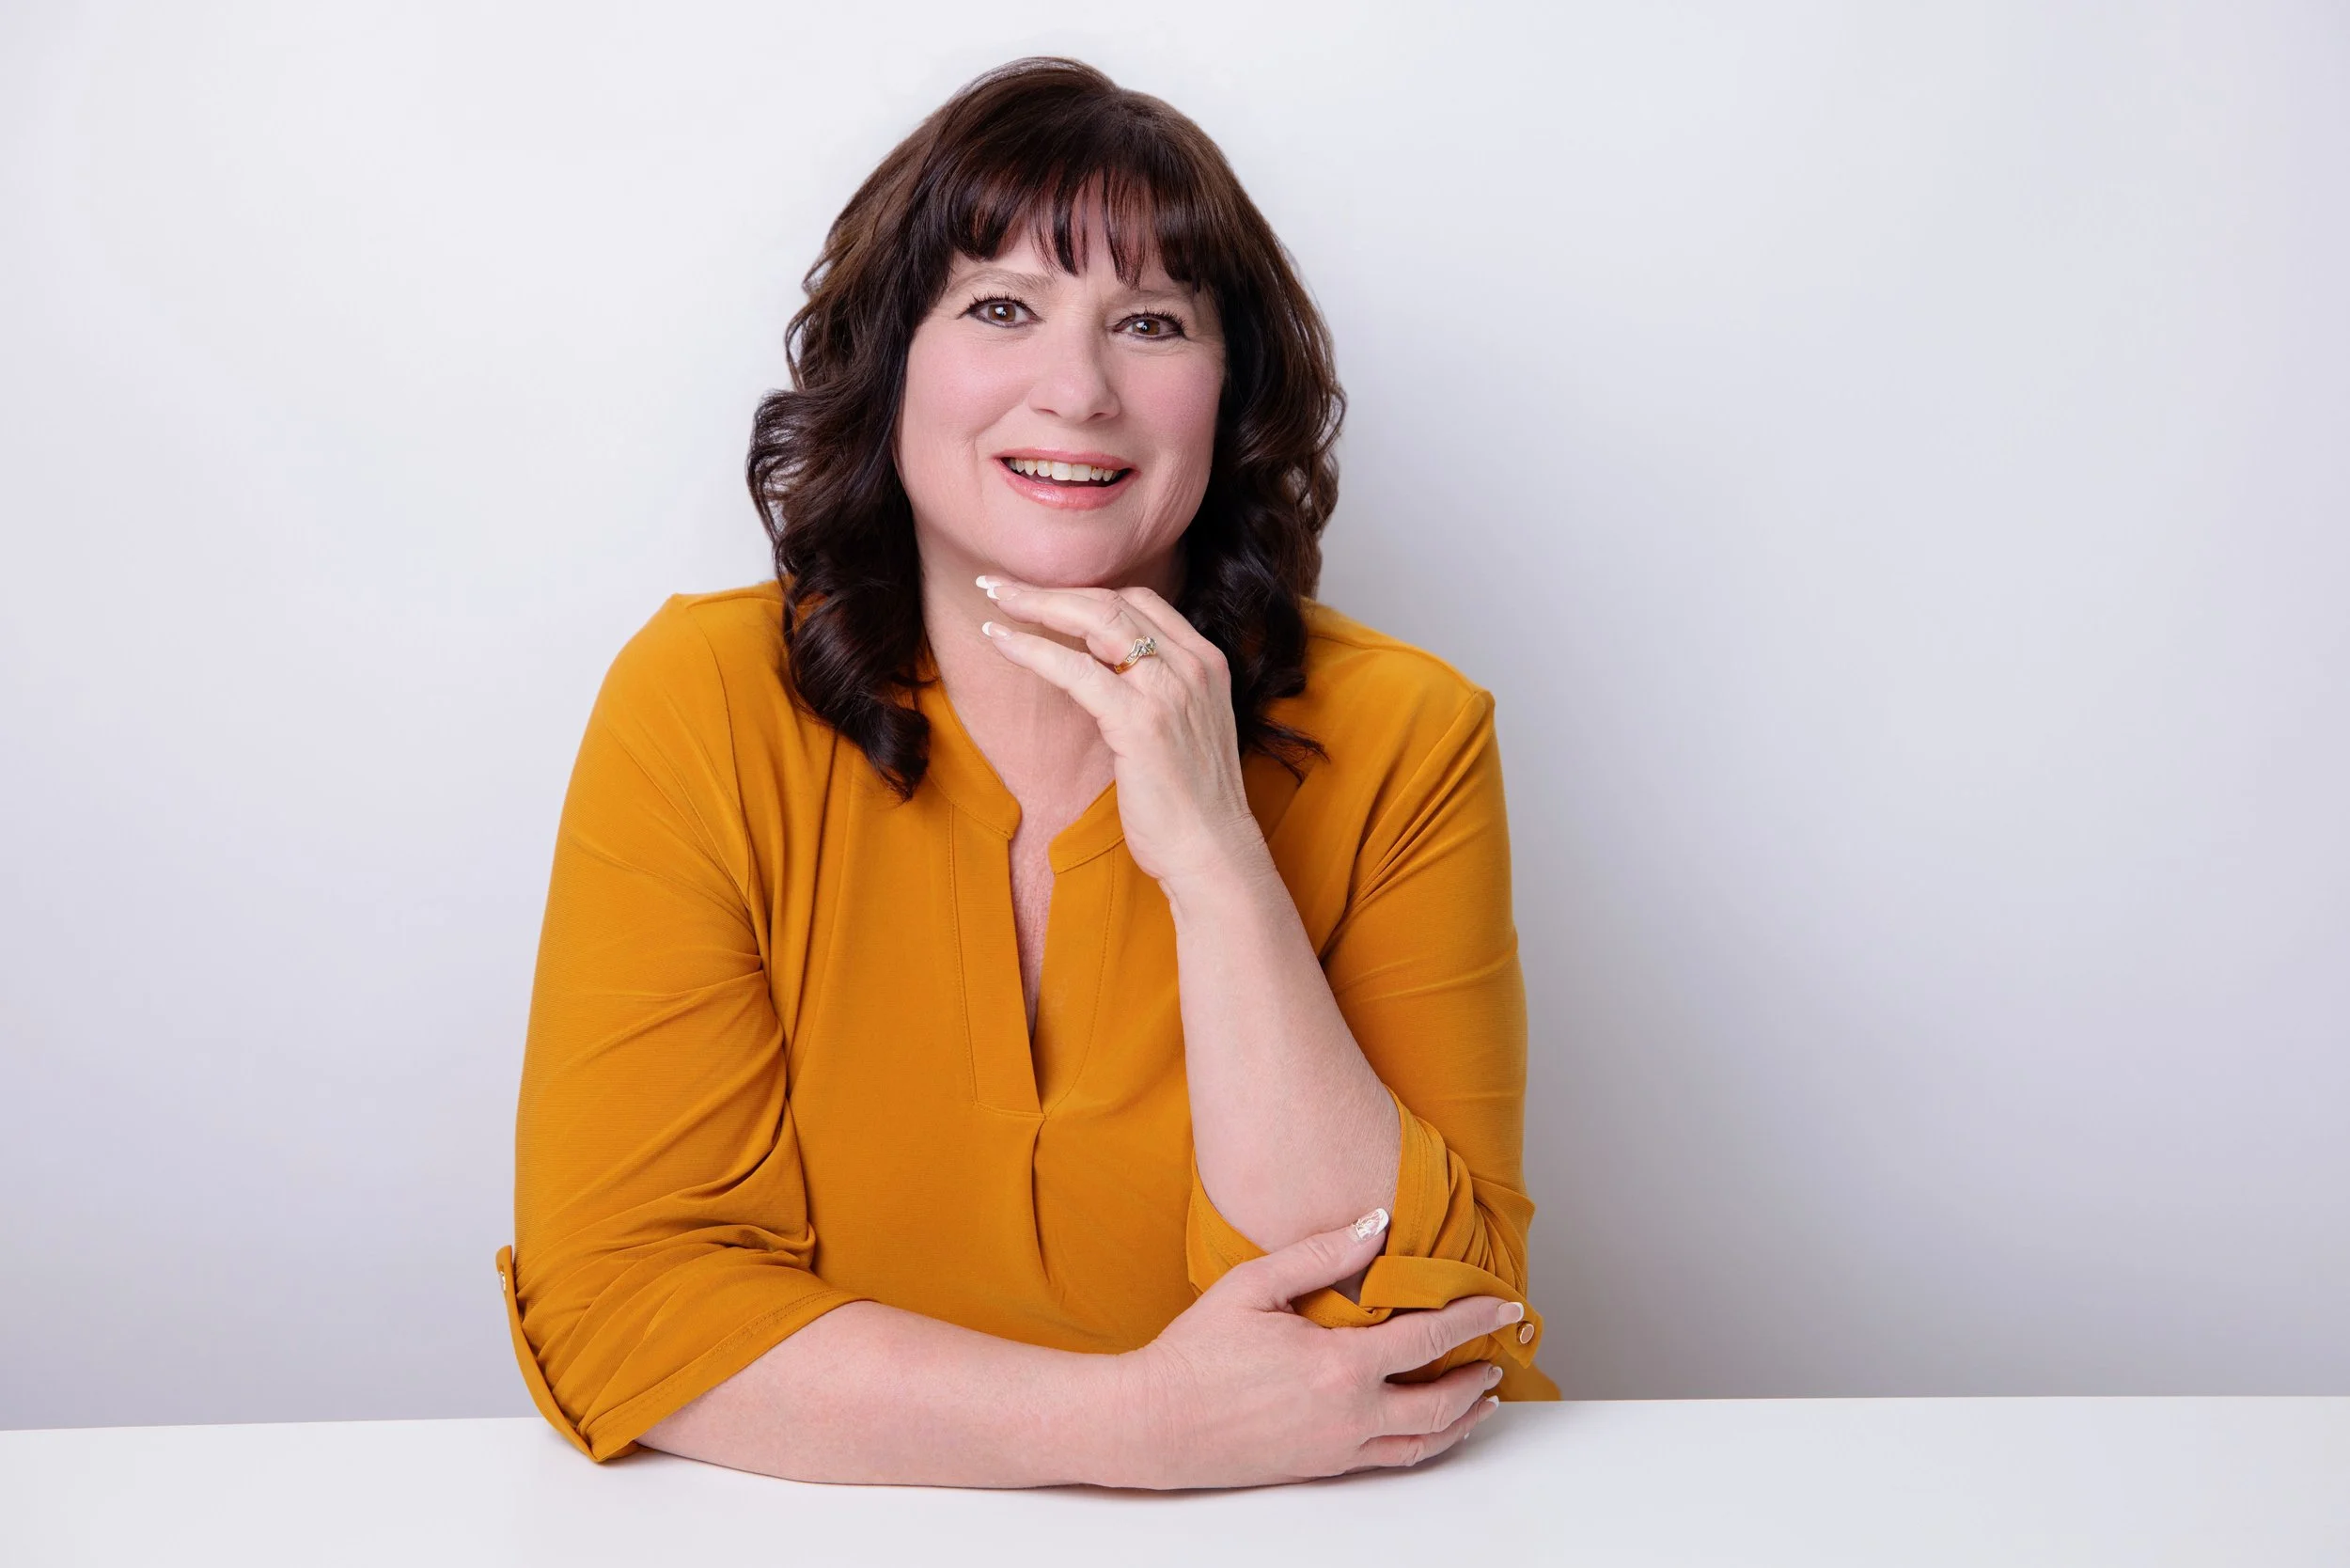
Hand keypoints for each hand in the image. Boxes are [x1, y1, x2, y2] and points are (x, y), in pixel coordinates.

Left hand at [975, 575, 1263, 887]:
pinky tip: (1000, 641)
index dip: (1088, 591)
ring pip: (1094, 622)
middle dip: (1052, 587)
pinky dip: (1032, 649)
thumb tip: (1102, 670)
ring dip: (1035, 604)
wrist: (1213, 852)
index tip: (1046, 594)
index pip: (1143, 601)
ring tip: (992, 599)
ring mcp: (1170, 690)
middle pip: (1114, 601)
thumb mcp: (1185, 728)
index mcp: (1207, 662)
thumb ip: (1157, 691)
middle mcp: (1193, 665)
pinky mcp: (1140, 721)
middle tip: (1001, 585)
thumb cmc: (1192, 802)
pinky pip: (1075, 670)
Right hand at [1106, 1209, 1515, 1488]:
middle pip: (1441, 1401)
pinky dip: (1427, 1443)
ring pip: (1424, 1441)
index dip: (1474, 1317)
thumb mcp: (1253, 1286)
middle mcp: (1349, 1414)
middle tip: (1501, 1350)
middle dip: (1479, 1374)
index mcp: (1339, 1365)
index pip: (1430, 1337)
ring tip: (1483, 1396)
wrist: (1154, 1423)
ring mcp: (1338, 1447)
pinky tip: (1432, 1428)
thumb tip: (1376, 1225)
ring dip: (1463, 1417)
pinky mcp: (1323, 1467)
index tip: (1504, 1303)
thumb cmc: (1195, 1354)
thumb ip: (1320, 1254)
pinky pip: (1393, 1460)